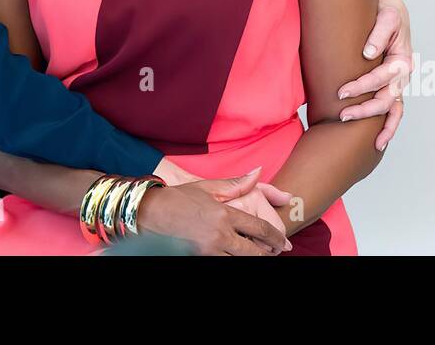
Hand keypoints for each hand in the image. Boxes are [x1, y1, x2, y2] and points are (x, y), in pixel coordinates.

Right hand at [135, 168, 291, 254]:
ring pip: (239, 261)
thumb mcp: (208, 187)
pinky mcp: (199, 257)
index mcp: (224, 215)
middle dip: (267, 253)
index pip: (259, 229)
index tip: (284, 242)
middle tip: (274, 252)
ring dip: (249, 257)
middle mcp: (219, 235)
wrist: (150, 212)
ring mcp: (208, 250)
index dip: (276, 237)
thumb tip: (259, 172)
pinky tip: (234, 253)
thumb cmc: (179, 197)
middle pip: (253, 252)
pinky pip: (222, 262)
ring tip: (255, 253)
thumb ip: (237, 183)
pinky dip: (232, 258)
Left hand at [336, 0, 411, 150]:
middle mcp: (402, 74)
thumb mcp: (387, 16)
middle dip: (366, 110)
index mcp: (403, 58)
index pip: (382, 78)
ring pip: (394, 109)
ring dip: (381, 125)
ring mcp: (398, 81)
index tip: (340, 93)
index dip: (362, 86)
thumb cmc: (386, 10)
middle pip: (387, 99)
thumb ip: (379, 33)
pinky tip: (379, 140)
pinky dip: (390, 124)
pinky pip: (393, 108)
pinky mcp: (391, 83)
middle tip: (342, 115)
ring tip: (372, 142)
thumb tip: (368, 54)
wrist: (388, 7)